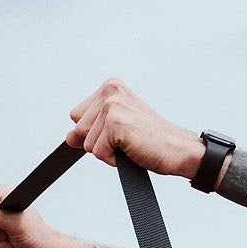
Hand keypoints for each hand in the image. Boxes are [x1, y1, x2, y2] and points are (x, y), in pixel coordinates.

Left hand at [66, 78, 201, 177]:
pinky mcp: (115, 123)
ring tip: (131, 145)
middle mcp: (110, 91)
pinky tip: (132, 150)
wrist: (179, 150)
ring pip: (87, 143)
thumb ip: (90, 130)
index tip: (120, 133)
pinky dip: (113, 160)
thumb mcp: (117, 130)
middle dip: (100, 143)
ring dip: (108, 153)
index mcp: (110, 87)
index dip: (95, 133)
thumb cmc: (152, 141)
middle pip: (79, 129)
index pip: (77, 116)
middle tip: (128, 141)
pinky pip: (97, 153)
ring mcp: (112, 106)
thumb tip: (68, 138)